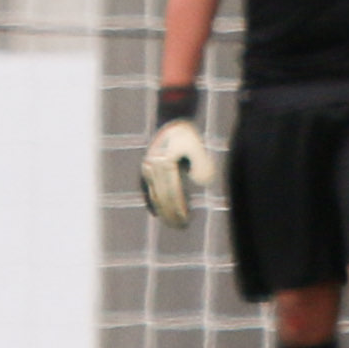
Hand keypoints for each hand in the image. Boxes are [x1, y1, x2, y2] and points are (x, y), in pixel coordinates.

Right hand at [137, 112, 216, 226]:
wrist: (170, 120)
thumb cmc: (187, 134)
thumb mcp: (198, 145)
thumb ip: (202, 163)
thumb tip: (200, 182)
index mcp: (164, 162)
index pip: (171, 192)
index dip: (178, 209)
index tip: (186, 221)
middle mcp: (152, 167)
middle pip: (161, 197)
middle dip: (171, 214)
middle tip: (182, 227)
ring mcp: (146, 168)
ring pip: (154, 195)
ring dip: (163, 212)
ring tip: (174, 224)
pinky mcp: (145, 170)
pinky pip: (147, 190)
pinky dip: (152, 203)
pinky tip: (158, 214)